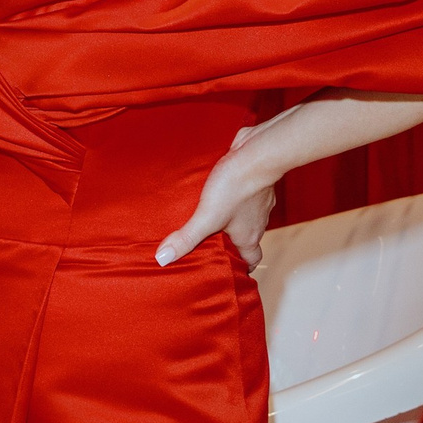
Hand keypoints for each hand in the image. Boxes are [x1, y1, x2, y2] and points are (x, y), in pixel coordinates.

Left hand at [156, 121, 279, 271]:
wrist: (258, 152)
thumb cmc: (238, 186)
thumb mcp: (207, 216)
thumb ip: (186, 237)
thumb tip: (164, 258)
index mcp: (249, 236)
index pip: (251, 260)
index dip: (242, 268)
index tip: (230, 270)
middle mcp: (257, 221)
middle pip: (246, 238)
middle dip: (230, 242)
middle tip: (210, 243)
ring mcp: (258, 201)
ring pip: (245, 215)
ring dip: (230, 217)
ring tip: (208, 215)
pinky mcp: (254, 181)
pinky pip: (244, 193)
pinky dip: (233, 194)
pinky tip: (217, 188)